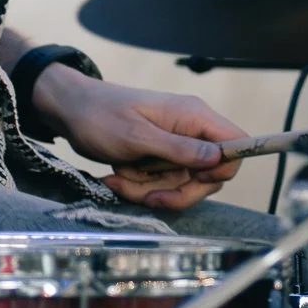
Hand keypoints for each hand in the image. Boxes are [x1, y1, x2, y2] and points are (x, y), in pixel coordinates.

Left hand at [33, 66, 245, 211]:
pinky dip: (140, 187)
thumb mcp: (137, 136)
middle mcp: (190, 130)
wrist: (70, 111)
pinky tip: (118, 177)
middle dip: (177, 191)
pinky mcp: (159, 157)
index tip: (196, 180)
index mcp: (193, 116)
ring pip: (182, 184)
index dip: (223, 169)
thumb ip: (179, 149)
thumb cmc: (101, 116)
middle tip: (149, 196)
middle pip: (210, 175)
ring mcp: (175, 145)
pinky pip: (162, 183)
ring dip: (150, 190)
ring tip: (120, 179)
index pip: (236, 143)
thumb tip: (218, 159)